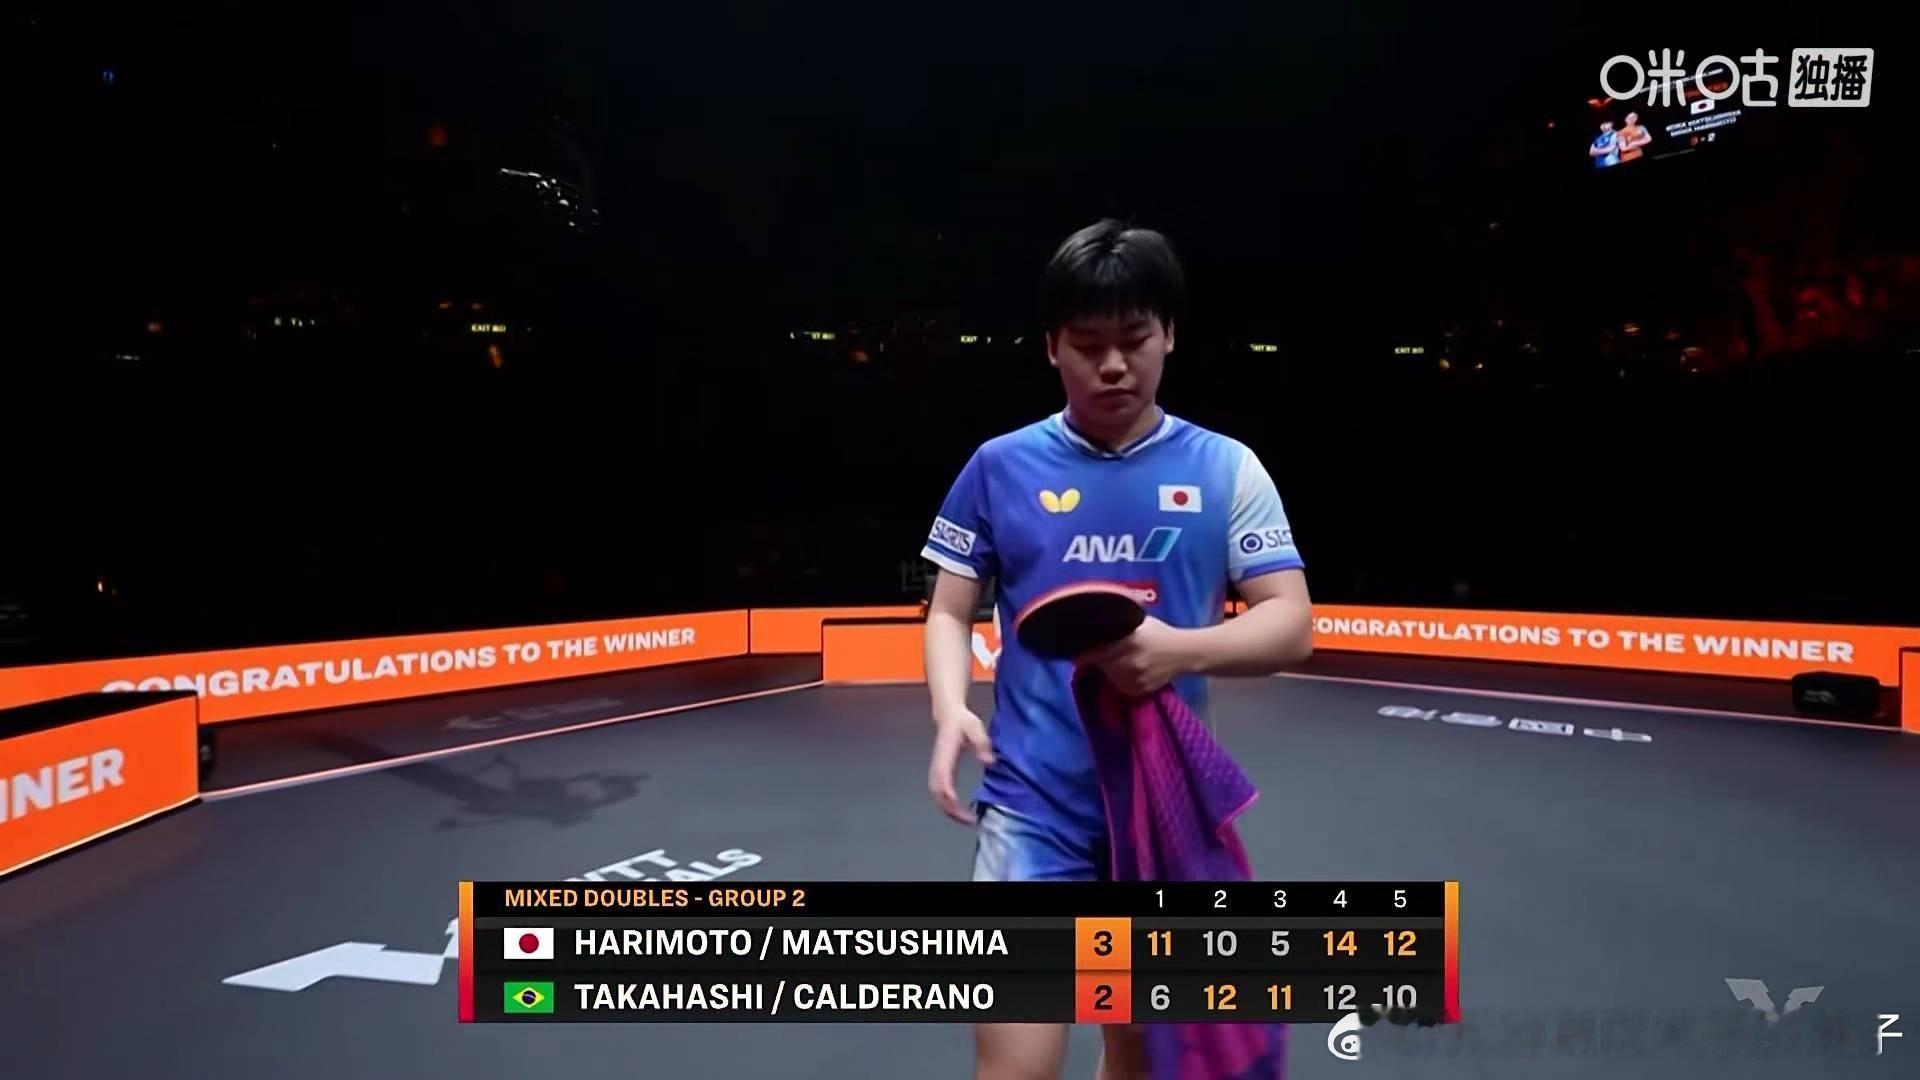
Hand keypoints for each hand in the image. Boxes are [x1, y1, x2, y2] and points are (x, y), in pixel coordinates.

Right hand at [928, 706, 993, 824]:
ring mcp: (937, 768)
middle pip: (937, 792)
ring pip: (936, 794)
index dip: (949, 794)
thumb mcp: (975, 728)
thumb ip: (981, 744)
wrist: (948, 714)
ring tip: (965, 819)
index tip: (959, 806)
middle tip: (968, 820)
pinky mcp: (940, 771)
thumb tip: (989, 761)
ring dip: (948, 809)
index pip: (943, 779)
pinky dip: (947, 803)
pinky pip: (940, 791)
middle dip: (949, 809)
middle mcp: (938, 764)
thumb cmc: (962, 721)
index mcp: (945, 755)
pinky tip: (960, 809)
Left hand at [1081, 616, 1194, 697]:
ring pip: (1109, 675)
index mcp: (1129, 641)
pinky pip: (1119, 686)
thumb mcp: (1138, 622)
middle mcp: (1130, 661)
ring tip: (1120, 660)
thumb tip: (1092, 624)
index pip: (1096, 651)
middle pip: (1100, 663)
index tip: (1076, 651)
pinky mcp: (1138, 691)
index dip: (1084, 652)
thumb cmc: (1158, 633)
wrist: (1183, 653)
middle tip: (1103, 652)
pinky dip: (1119, 679)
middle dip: (1098, 658)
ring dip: (1108, 669)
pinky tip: (1129, 670)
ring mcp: (1135, 679)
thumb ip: (1118, 624)